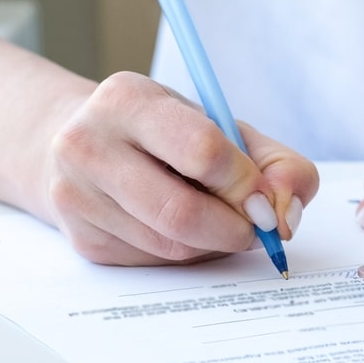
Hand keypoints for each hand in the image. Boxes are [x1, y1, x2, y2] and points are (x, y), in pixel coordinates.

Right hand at [39, 71, 318, 264]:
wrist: (86, 145)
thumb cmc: (169, 135)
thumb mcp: (226, 128)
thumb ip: (276, 164)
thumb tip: (286, 215)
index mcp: (128, 99)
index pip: (202, 150)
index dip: (246, 184)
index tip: (265, 199)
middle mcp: (88, 145)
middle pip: (181, 212)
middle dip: (234, 229)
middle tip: (256, 228)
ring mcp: (77, 196)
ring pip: (171, 246)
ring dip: (213, 244)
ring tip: (219, 220)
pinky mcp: (83, 240)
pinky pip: (154, 263)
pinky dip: (186, 254)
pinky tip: (182, 229)